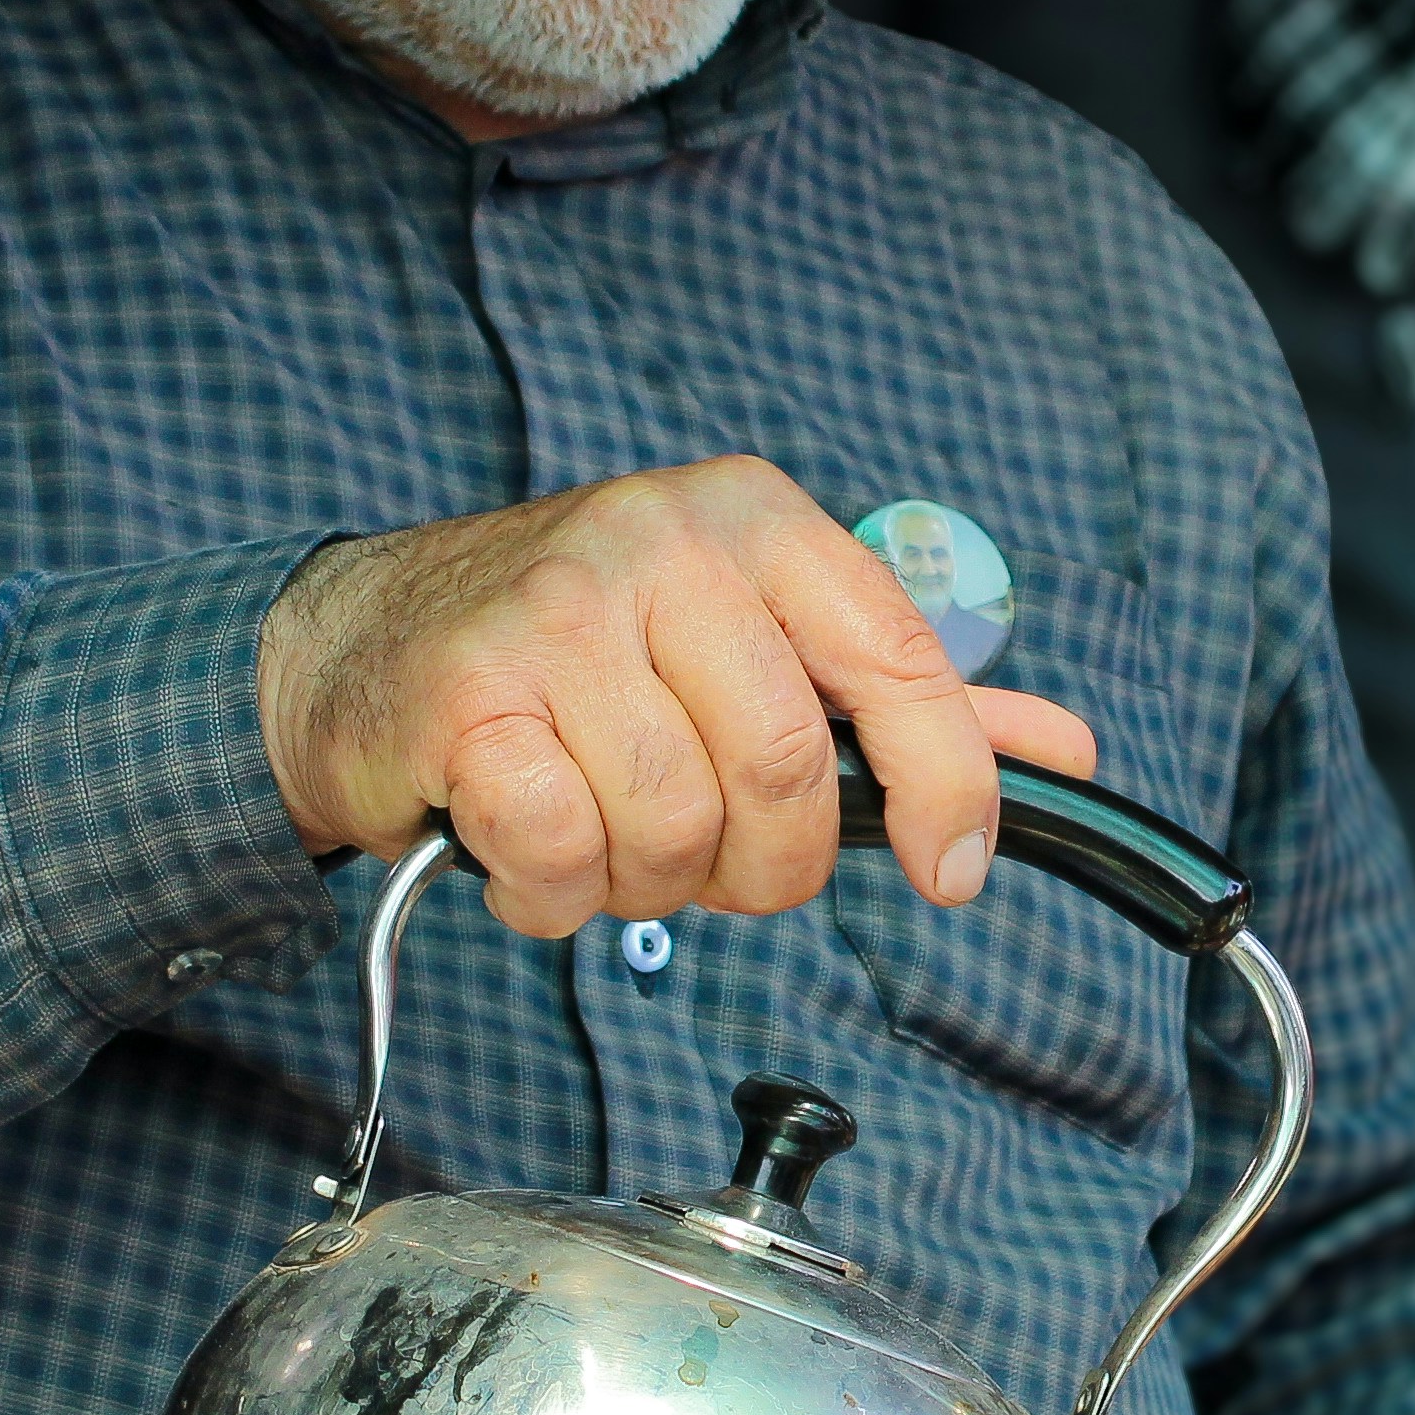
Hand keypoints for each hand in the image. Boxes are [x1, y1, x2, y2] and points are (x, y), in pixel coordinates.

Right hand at [257, 458, 1091, 934]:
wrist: (356, 644)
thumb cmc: (573, 654)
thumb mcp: (747, 638)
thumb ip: (895, 695)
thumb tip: (1059, 745)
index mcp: (752, 521)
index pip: (897, 656)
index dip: (949, 783)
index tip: (954, 871)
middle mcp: (660, 542)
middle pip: (789, 771)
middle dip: (768, 866)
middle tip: (714, 863)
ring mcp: (556, 612)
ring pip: (679, 822)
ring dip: (650, 880)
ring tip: (604, 835)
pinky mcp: (467, 694)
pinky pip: (564, 850)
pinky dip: (555, 894)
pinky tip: (529, 852)